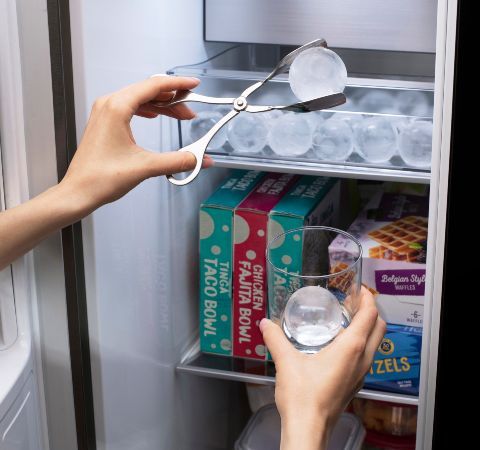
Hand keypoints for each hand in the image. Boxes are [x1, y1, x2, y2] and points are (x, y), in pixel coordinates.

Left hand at [0, 76, 212, 268]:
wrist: (79, 192)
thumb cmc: (100, 178)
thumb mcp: (145, 167)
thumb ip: (177, 161)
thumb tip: (198, 159)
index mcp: (117, 108)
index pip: (154, 86)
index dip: (178, 84)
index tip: (193, 85)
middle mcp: (109, 105)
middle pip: (148, 90)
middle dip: (173, 97)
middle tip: (191, 106)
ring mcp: (105, 113)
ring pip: (140, 98)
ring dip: (162, 104)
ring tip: (180, 114)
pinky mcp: (105, 122)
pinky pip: (130, 107)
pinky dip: (148, 109)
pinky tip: (157, 115)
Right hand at [260, 287, 385, 449]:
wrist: (308, 429)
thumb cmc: (303, 397)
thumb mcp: (286, 361)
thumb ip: (275, 338)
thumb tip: (265, 324)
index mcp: (351, 348)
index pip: (370, 315)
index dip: (368, 298)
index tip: (359, 289)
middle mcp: (362, 359)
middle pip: (379, 327)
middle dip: (370, 311)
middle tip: (353, 302)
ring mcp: (361, 373)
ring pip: (375, 343)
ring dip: (366, 327)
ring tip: (345, 319)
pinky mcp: (355, 383)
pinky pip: (366, 357)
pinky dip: (360, 343)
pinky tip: (337, 344)